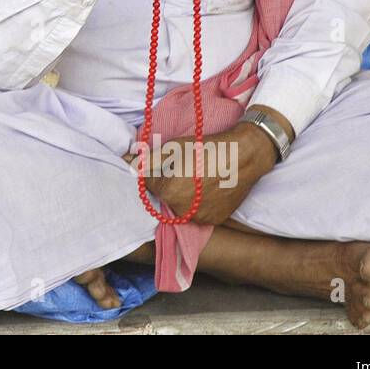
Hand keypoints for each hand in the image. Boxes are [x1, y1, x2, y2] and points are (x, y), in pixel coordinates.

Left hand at [123, 122, 277, 225]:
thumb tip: (127, 160)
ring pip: (180, 205)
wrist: (242, 156)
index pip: (148, 183)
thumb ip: (148, 158)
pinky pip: (197, 212)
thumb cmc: (206, 148)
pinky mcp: (213, 220)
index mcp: (168, 191)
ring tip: (196, 177)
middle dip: (167, 183)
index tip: (165, 163)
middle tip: (183, 168)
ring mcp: (199, 218)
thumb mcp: (173, 148)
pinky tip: (206, 187)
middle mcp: (182, 210)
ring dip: (182, 194)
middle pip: (163, 196)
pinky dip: (197, 202)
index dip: (155, 171)